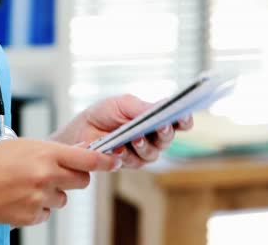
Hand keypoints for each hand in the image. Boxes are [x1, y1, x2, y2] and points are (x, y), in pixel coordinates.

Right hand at [0, 139, 119, 226]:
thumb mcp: (26, 146)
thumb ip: (55, 150)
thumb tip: (81, 152)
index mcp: (47, 154)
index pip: (88, 159)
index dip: (105, 161)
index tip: (115, 162)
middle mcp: (47, 175)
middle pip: (82, 181)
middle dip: (75, 178)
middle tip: (59, 174)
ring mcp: (39, 197)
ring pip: (64, 198)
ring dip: (53, 194)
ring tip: (30, 185)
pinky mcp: (30, 216)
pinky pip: (47, 213)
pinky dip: (38, 208)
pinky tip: (22, 198)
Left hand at [50, 94, 192, 168]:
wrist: (82, 129)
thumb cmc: (106, 112)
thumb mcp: (124, 104)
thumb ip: (144, 107)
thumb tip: (164, 106)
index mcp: (158, 119)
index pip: (179, 122)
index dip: (185, 119)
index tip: (184, 115)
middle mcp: (155, 137)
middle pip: (169, 138)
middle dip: (165, 132)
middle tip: (161, 126)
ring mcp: (144, 152)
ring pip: (153, 153)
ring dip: (144, 145)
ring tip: (134, 137)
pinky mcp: (131, 164)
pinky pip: (135, 162)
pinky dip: (127, 154)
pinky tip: (118, 147)